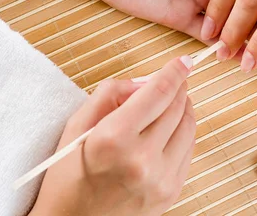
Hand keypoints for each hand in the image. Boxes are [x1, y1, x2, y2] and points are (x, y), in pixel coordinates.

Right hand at [30, 56, 194, 215]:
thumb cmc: (67, 174)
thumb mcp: (77, 125)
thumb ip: (111, 94)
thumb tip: (145, 82)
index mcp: (114, 139)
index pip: (158, 94)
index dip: (174, 72)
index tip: (183, 62)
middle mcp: (142, 160)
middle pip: (177, 108)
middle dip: (178, 88)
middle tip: (172, 79)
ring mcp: (160, 180)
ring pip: (189, 128)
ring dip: (183, 109)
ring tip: (170, 103)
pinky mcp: (171, 193)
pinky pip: (189, 151)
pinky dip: (183, 132)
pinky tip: (169, 128)